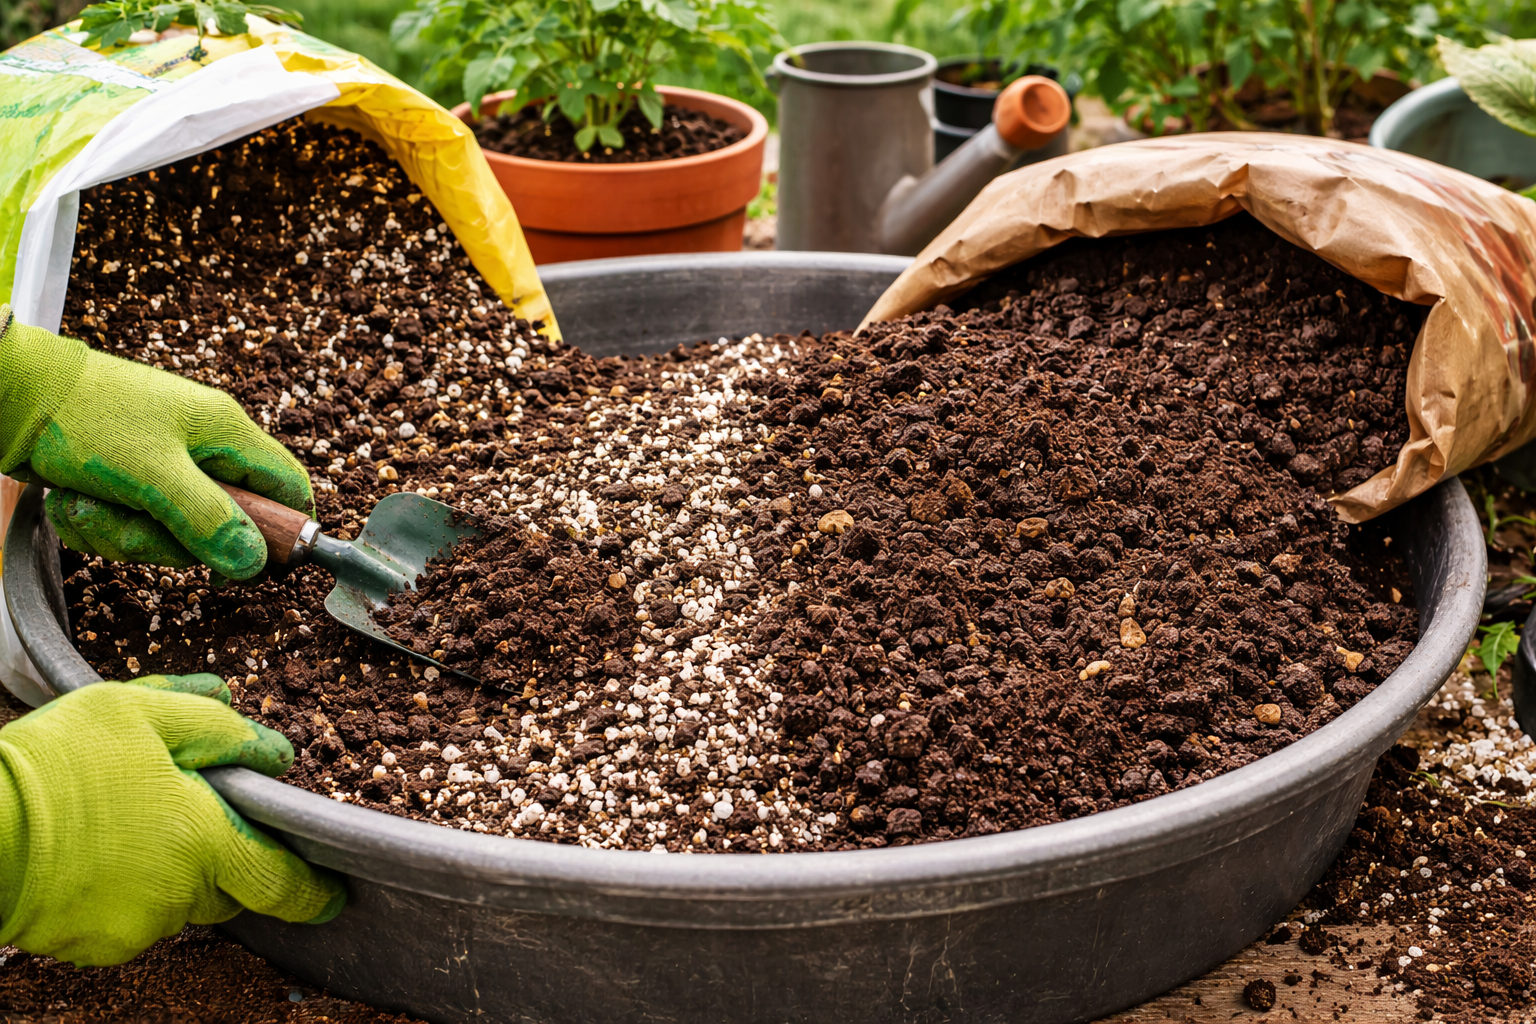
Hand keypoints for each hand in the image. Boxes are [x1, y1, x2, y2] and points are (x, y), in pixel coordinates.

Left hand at [0, 306, 311, 579]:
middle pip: (221, 526)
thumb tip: (255, 562)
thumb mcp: (153, 476)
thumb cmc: (82, 418)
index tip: (261, 566)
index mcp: (225, 433)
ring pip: (168, 534)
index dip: (286, 529)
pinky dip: (96, 523)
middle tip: (138, 521)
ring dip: (122, 532)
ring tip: (88, 501)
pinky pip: (129, 527)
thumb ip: (208, 521)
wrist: (9, 393)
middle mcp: (201, 450)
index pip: (288, 486)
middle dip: (170, 539)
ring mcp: (161, 466)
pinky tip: (72, 498)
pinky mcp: (125, 480)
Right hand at [0, 675, 344, 965]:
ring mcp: (133, 926)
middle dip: (223, 858)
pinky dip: (126, 889)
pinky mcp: (93, 945)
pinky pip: (131, 917)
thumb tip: (269, 745)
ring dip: (169, 868)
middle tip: (187, 815)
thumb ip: (214, 726)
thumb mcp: (140, 713)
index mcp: (204, 840)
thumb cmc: (55, 764)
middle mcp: (177, 894)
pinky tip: (95, 851)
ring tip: (125, 821)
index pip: (280, 881)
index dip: (312, 892)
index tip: (333, 896)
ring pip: (177, 900)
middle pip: (227, 887)